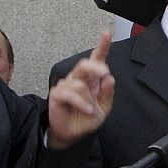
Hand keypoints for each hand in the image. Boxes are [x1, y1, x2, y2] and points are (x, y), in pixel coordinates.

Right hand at [48, 32, 114, 148]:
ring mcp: (67, 85)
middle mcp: (79, 78)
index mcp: (92, 79)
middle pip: (84, 64)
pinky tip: (86, 109)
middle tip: (103, 72)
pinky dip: (81, 103)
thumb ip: (107, 93)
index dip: (102, 46)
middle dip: (94, 67)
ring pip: (79, 84)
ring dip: (89, 99)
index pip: (97, 59)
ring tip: (91, 110)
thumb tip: (110, 78)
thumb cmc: (86, 118)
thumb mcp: (103, 107)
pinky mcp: (57, 94)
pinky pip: (71, 93)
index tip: (106, 34)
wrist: (72, 134)